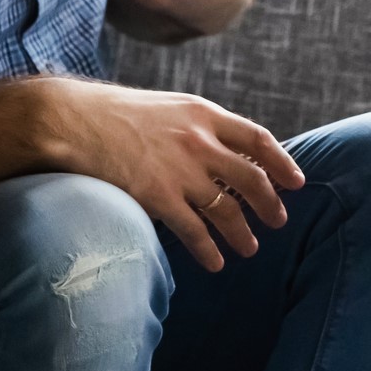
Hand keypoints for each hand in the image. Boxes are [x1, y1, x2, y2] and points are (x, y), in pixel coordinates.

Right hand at [30, 77, 305, 271]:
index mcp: (203, 113)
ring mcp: (180, 170)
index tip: (297, 181)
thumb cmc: (114, 113)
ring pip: (227, 210)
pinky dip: (209, 250)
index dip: (282, 162)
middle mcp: (199, 141)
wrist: (73, 120)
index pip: (258, 138)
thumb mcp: (167, 107)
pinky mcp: (158, 196)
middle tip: (278, 220)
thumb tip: (220, 150)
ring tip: (250, 248)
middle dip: (269, 203)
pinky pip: (194, 231)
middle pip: (250, 178)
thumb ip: (196, 126)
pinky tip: (216, 262)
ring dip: (243, 233)